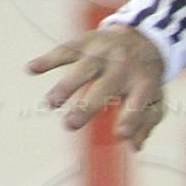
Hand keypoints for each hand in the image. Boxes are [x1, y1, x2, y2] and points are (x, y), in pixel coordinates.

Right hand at [28, 24, 167, 147]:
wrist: (142, 38)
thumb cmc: (145, 78)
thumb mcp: (154, 100)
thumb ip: (145, 124)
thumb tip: (134, 147)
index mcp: (143, 84)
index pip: (137, 104)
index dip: (130, 119)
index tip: (120, 134)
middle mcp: (124, 67)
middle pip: (105, 88)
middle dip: (87, 106)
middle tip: (69, 124)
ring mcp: (103, 54)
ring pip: (83, 69)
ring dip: (65, 85)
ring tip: (51, 103)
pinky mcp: (85, 43)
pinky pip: (65, 51)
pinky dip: (48, 59)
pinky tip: (31, 69)